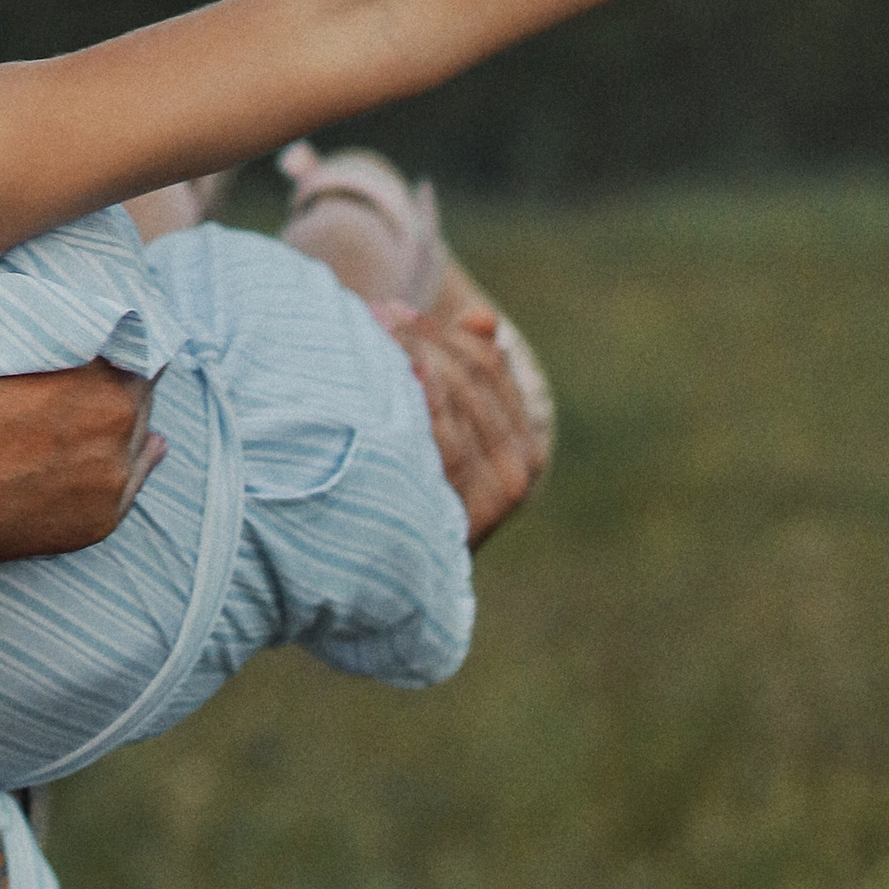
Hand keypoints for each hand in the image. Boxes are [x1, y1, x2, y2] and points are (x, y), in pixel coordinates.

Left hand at [377, 302, 544, 547]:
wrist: (394, 578)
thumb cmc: (417, 490)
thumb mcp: (451, 427)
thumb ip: (470, 372)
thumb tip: (481, 319)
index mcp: (524, 446)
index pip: (486, 367)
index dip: (439, 333)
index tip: (392, 311)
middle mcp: (518, 476)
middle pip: (466, 382)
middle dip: (417, 342)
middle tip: (369, 317)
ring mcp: (493, 500)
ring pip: (451, 404)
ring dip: (408, 364)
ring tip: (364, 339)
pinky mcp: (461, 519)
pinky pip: (438, 443)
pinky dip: (415, 403)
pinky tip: (385, 380)